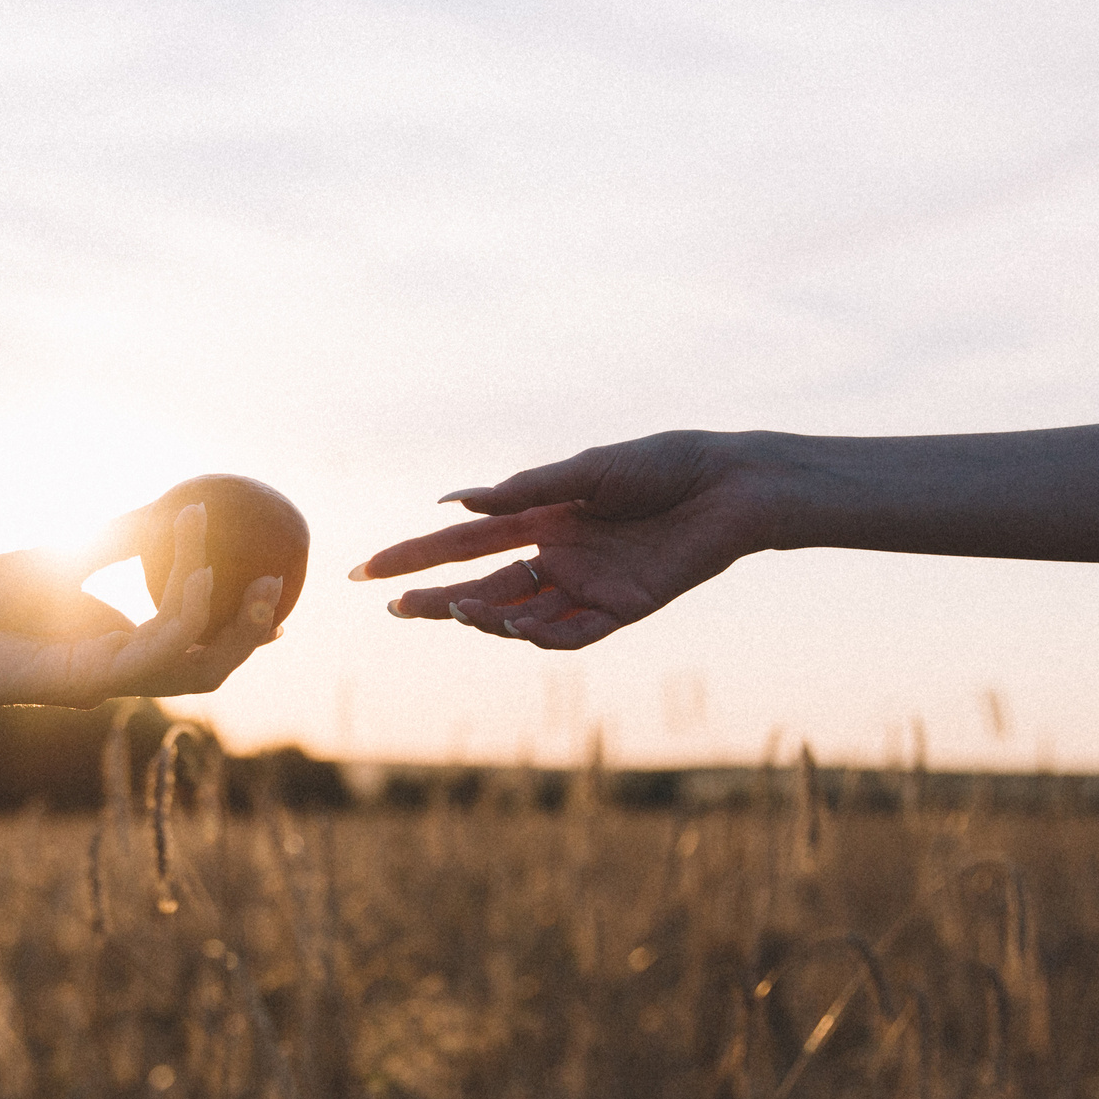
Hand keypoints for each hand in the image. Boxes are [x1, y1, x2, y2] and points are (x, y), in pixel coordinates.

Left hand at [0, 502, 286, 707]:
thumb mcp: (60, 554)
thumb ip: (113, 541)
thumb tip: (167, 508)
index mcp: (112, 648)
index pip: (192, 646)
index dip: (239, 627)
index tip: (278, 592)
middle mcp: (114, 672)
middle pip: (207, 667)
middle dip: (252, 633)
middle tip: (279, 584)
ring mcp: (100, 683)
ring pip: (193, 665)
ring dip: (230, 618)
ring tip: (255, 573)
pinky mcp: (78, 684)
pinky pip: (150, 652)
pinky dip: (183, 613)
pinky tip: (197, 574)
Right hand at [349, 432, 775, 649]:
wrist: (732, 485)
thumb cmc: (664, 465)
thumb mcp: (586, 470)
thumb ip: (524, 490)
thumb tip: (454, 501)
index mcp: (542, 518)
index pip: (464, 543)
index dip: (415, 556)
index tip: (366, 570)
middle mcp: (557, 556)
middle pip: (481, 585)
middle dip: (435, 599)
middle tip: (394, 606)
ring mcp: (588, 586)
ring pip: (519, 614)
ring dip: (484, 617)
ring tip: (456, 611)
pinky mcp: (623, 608)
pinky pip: (570, 632)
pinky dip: (537, 634)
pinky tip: (509, 625)